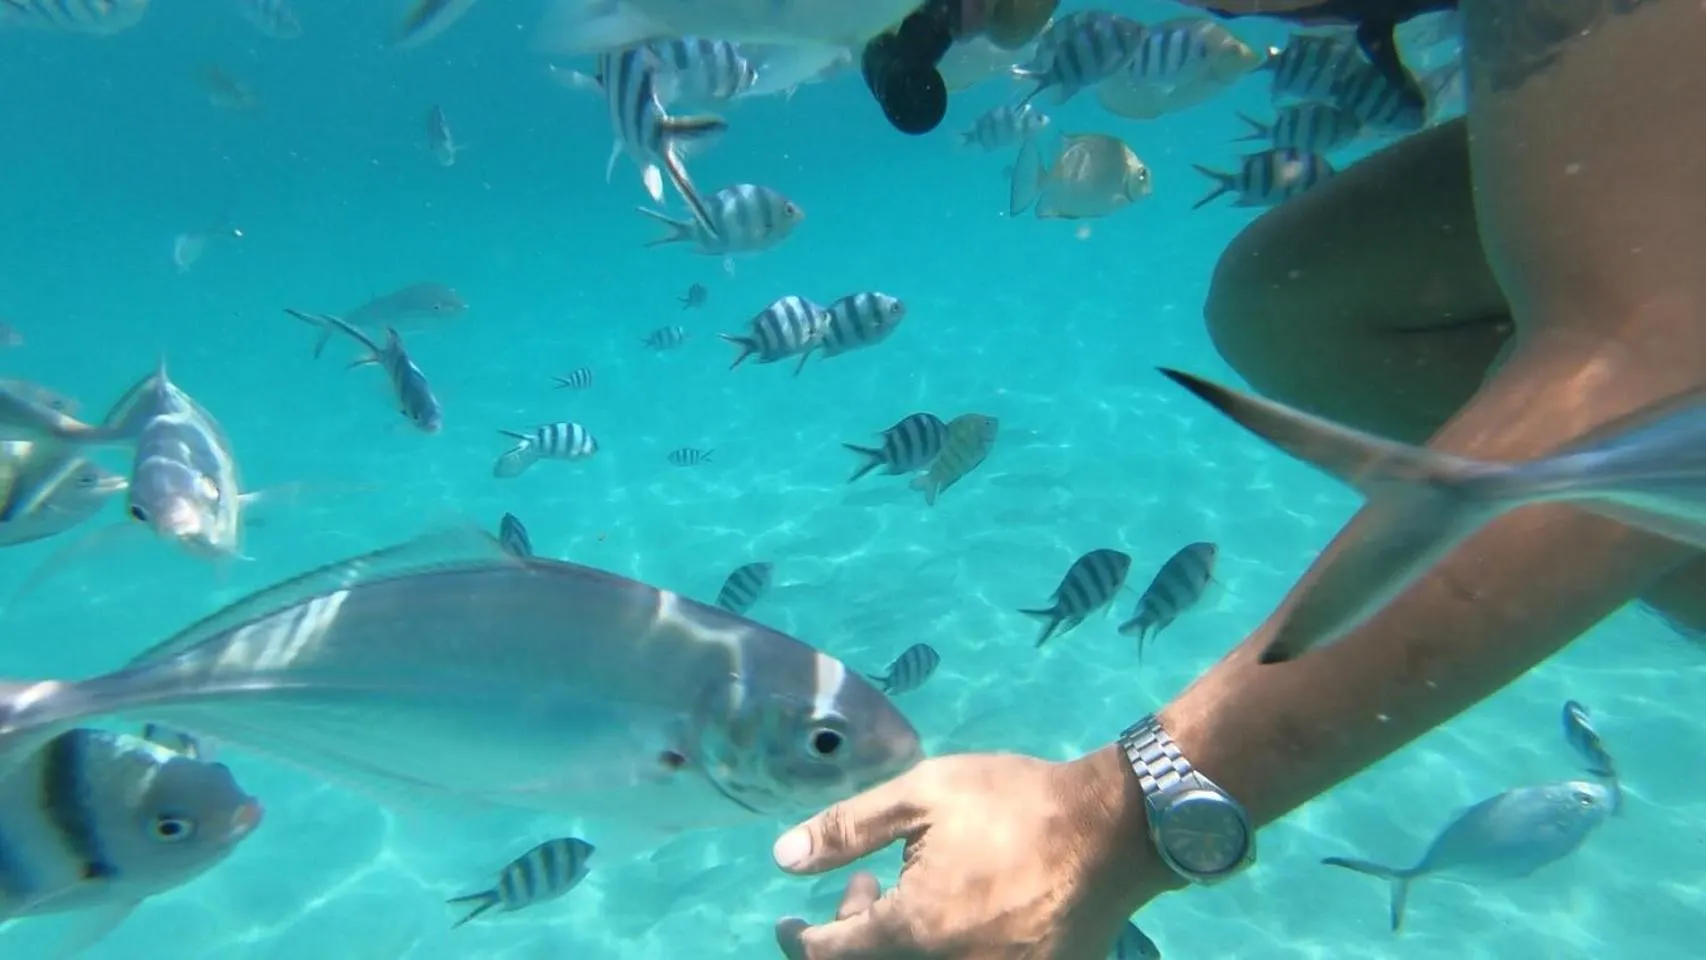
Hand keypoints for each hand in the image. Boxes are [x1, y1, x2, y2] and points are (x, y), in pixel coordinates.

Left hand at [771, 748, 1171, 958]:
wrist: (1114, 829)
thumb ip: (847, 830)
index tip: (786, 924)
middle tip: (861, 889)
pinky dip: (942, 950)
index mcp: (913, 930)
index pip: (829, 956)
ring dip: (895, 944)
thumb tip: (782, 857)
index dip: (798, 942)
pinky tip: (954, 914)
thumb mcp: (922, 795)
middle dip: (851, 937)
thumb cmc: (1015, 803)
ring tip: (909, 897)